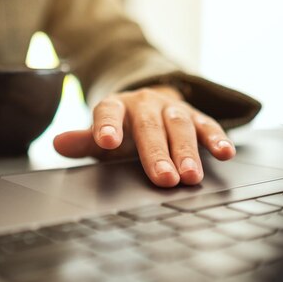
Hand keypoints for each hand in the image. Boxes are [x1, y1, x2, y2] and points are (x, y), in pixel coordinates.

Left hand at [53, 86, 235, 187]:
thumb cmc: (122, 130)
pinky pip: (207, 124)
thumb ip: (83, 141)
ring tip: (191, 176)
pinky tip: (225, 152)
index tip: (106, 141)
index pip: (108, 112)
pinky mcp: (195, 115)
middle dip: (157, 153)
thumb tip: (58, 143)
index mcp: (116, 106)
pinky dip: (217, 138)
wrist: (149, 106)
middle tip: (164, 178)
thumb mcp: (100, 135)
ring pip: (180, 126)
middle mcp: (144, 103)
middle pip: (150, 126)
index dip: (107, 126)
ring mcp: (171, 108)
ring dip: (187, 151)